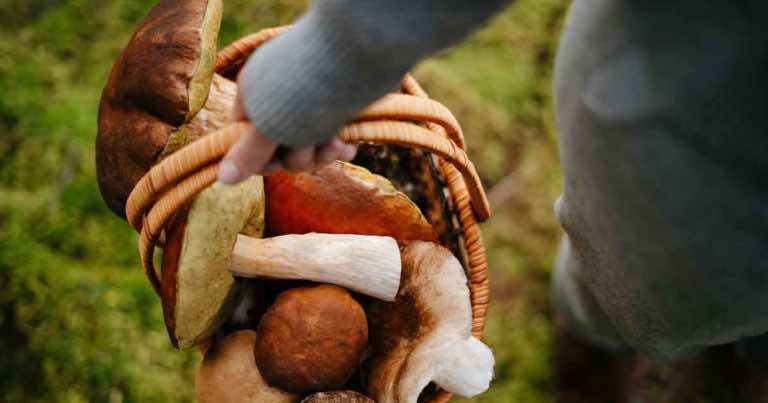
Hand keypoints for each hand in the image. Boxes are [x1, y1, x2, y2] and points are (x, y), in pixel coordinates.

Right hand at [218, 91, 357, 183]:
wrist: (358, 54)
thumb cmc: (306, 90)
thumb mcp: (272, 127)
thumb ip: (248, 154)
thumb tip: (222, 178)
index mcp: (252, 96)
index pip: (243, 140)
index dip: (258, 160)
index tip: (274, 166)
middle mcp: (277, 98)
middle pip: (279, 148)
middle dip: (298, 156)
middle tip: (312, 150)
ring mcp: (307, 102)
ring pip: (307, 146)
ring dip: (320, 152)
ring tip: (335, 143)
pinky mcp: (335, 106)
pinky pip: (330, 138)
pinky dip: (338, 146)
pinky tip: (348, 148)